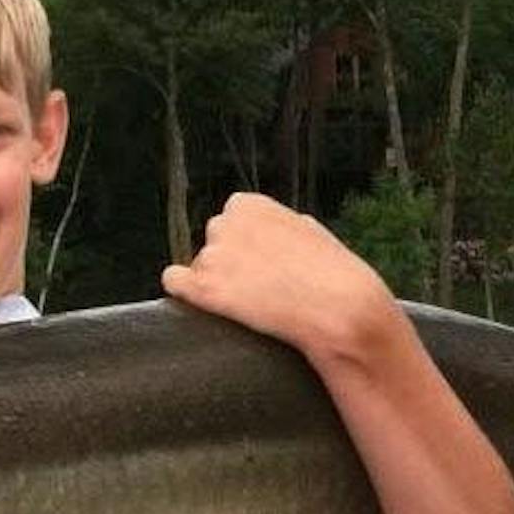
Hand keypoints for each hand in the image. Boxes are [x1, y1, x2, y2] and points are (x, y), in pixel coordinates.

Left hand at [160, 193, 400, 365]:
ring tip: (248, 306)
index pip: (230, 220)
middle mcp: (224, 223)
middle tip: (255, 289)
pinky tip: (200, 305)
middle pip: (212, 245)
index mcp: (249, 204)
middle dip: (227, 265)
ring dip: (214, 285)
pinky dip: (183, 294)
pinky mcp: (204, 288)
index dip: (243, 247)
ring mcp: (212, 256)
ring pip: (198, 269)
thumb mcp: (311, 233)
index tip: (260, 265)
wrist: (340, 308)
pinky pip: (174, 283)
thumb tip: (276, 230)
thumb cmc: (335, 274)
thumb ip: (282, 225)